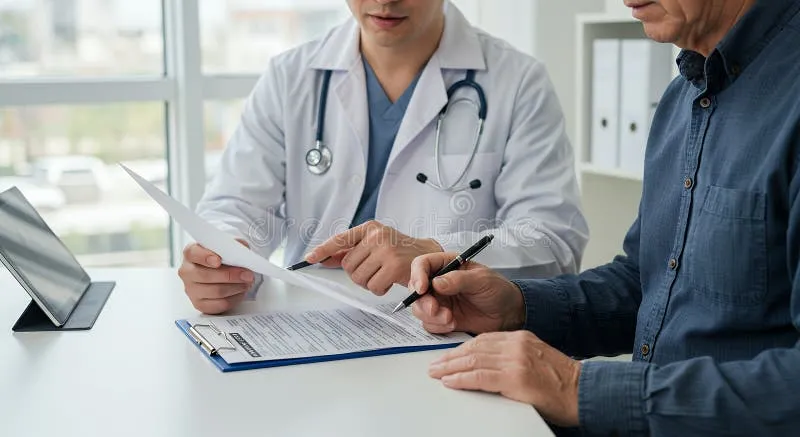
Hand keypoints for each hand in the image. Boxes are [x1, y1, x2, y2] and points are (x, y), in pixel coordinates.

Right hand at [178, 239, 254, 313]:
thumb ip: (234, 244)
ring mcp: (191, 289)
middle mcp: (187, 272)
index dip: (205, 257)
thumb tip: (243, 248)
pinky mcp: (199, 304)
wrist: (220, 271)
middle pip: (206, 276)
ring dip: (236, 287)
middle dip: (231, 276)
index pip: (193, 253)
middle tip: (247, 274)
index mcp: (191, 253)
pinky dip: (234, 299)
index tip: (218, 260)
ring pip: (216, 292)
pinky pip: (219, 304)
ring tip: (247, 283)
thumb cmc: (221, 257)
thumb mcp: (227, 245)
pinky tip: (241, 292)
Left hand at [305, 220, 442, 294]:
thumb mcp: (373, 245)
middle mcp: (377, 235)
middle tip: (374, 270)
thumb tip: (323, 259)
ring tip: (383, 274)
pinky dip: (380, 289)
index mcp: (369, 228)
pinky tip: (390, 281)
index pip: (340, 240)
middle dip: (358, 274)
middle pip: (348, 266)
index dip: (323, 250)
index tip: (309, 258)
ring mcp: (386, 250)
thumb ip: (349, 251)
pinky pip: (373, 287)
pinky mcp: (395, 266)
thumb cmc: (398, 251)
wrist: (427, 255)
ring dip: (369, 283)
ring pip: (359, 278)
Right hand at [409, 252, 525, 334]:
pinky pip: (429, 323)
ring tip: (450, 319)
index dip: (417, 276)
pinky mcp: (442, 318)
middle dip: (423, 302)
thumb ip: (459, 280)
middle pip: (415, 289)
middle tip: (436, 309)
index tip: (422, 289)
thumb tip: (437, 282)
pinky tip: (453, 324)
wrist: (508, 313)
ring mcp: (439, 301)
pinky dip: (437, 326)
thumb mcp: (481, 280)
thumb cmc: (498, 290)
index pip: (421, 265)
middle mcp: (439, 282)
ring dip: (430, 316)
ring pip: (419, 308)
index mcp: (447, 265)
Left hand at [429, 331, 580, 426]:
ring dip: (450, 368)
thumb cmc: (562, 382)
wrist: (583, 391)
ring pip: (473, 360)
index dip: (462, 348)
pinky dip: (461, 378)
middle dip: (451, 357)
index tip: (449, 355)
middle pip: (474, 348)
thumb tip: (487, 366)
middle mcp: (516, 345)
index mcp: (520, 338)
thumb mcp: (535, 360)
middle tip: (435, 364)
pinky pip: (479, 376)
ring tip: (436, 373)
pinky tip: (450, 381)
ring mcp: (515, 360)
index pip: (483, 339)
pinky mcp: (514, 378)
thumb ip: (513, 358)